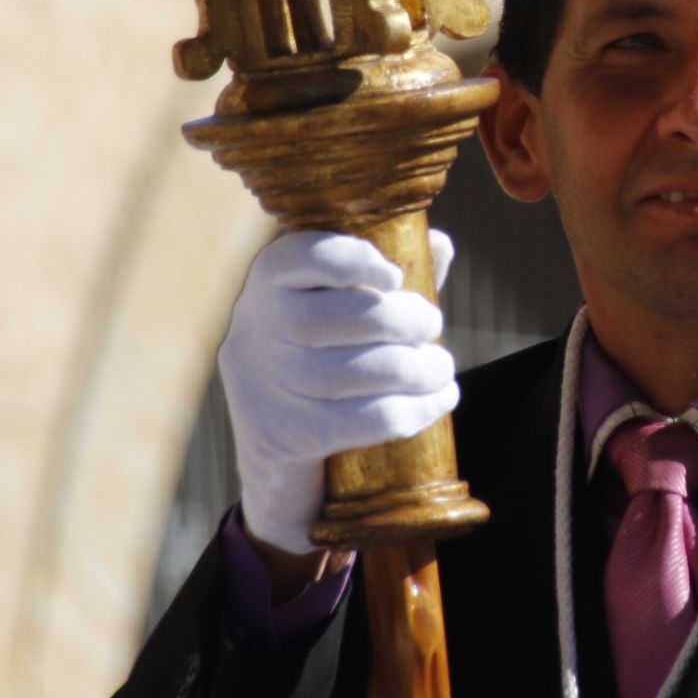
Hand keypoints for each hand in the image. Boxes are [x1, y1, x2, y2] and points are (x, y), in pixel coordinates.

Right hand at [221, 229, 458, 555]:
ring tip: (441, 369)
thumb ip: (385, 278)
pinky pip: (372, 419)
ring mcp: (267, 387)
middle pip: (347, 316)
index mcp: (269, 280)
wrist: (274, 451)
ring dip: (423, 369)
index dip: (357, 260)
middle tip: (433, 325)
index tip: (394, 276)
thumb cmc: (320, 357)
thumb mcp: (342, 309)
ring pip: (366, 371)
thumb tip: (439, 246)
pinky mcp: (288, 437)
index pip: (306, 256)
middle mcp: (257, 329)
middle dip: (408, 320)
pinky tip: (440, 400)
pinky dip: (419, 409)